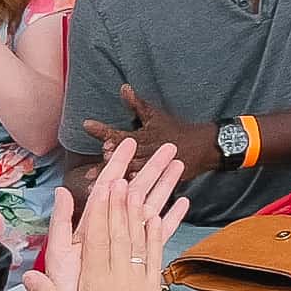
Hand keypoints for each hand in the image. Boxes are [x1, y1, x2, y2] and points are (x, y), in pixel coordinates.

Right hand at [25, 139, 187, 290]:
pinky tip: (157, 218)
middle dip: (121, 202)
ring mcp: (140, 285)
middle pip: (120, 234)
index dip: (103, 211)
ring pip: (139, 241)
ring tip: (140, 186)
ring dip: (139, 212)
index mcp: (96, 286)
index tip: (105, 186)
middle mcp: (120, 280)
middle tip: (124, 173)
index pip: (99, 241)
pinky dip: (156, 235)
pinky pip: (155, 258)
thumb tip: (28, 276)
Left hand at [84, 82, 219, 189]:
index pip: (119, 132)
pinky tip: (115, 202)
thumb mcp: (156, 115)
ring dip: (114, 181)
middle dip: (106, 164)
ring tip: (94, 188)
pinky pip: (143, 190)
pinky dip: (129, 195)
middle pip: (123, 158)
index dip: (102, 129)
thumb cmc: (176, 129)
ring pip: (130, 176)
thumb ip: (137, 103)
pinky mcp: (160, 181)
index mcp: (142, 135)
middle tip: (87, 171)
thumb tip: (123, 87)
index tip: (86, 125)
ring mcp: (153, 168)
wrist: (204, 147)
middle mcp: (146, 151)